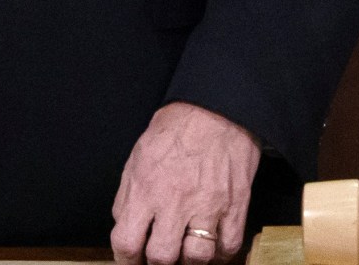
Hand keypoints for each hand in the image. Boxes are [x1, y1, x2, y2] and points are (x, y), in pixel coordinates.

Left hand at [110, 103, 259, 264]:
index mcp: (146, 188)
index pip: (126, 242)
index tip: (130, 262)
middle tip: (159, 257)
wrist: (217, 109)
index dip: (125, 261)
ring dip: (189, 261)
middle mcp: (175, 201)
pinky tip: (212, 247)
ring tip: (186, 250)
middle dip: (157, 264)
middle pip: (162, 258)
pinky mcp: (235, 206)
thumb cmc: (176, 129)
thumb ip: (127, 197)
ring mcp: (208, 205)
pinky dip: (220, 254)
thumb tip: (123, 227)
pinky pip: (228, 247)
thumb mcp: (137, 158)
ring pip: (197, 258)